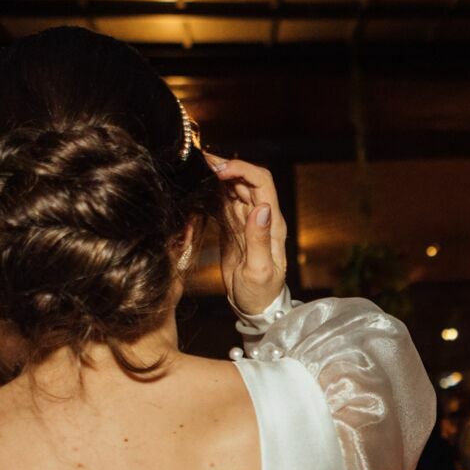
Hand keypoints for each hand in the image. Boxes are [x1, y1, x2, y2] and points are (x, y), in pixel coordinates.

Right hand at [206, 153, 286, 314]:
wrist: (255, 307)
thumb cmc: (260, 293)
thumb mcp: (259, 270)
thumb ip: (259, 239)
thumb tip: (261, 208)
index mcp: (272, 224)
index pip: (262, 183)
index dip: (242, 169)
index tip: (219, 170)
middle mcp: (261, 217)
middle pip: (247, 179)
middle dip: (227, 166)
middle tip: (201, 162)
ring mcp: (247, 221)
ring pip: (235, 188)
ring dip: (219, 175)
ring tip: (197, 167)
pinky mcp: (233, 227)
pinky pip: (225, 202)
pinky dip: (214, 191)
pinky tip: (200, 185)